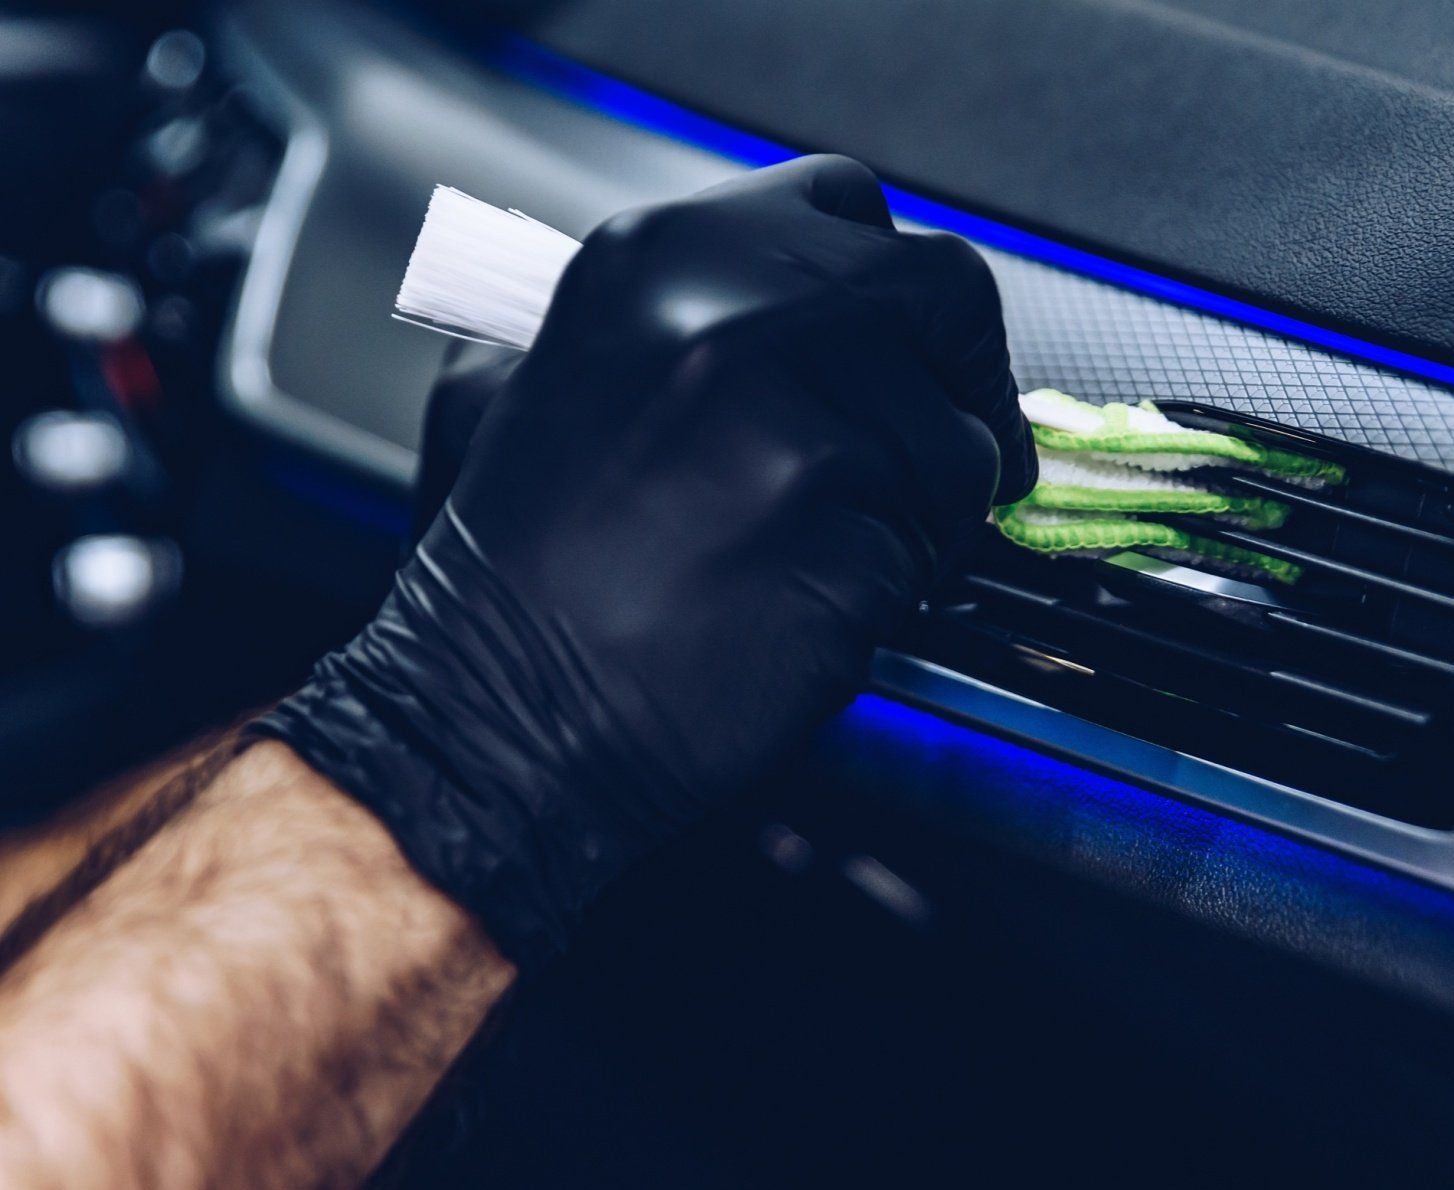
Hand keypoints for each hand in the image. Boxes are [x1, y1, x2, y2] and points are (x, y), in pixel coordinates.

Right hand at [260, 155, 1030, 966]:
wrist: (495, 717)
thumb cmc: (519, 580)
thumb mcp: (530, 379)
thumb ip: (668, 316)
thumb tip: (794, 298)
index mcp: (656, 259)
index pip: (847, 207)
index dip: (894, 292)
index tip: (912, 347)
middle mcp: (726, 308)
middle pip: (939, 294)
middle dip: (956, 382)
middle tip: (931, 458)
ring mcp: (786, 409)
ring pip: (958, 433)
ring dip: (926, 508)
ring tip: (819, 557)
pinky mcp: (839, 518)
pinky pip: (942, 536)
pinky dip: (905, 581)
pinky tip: (811, 604)